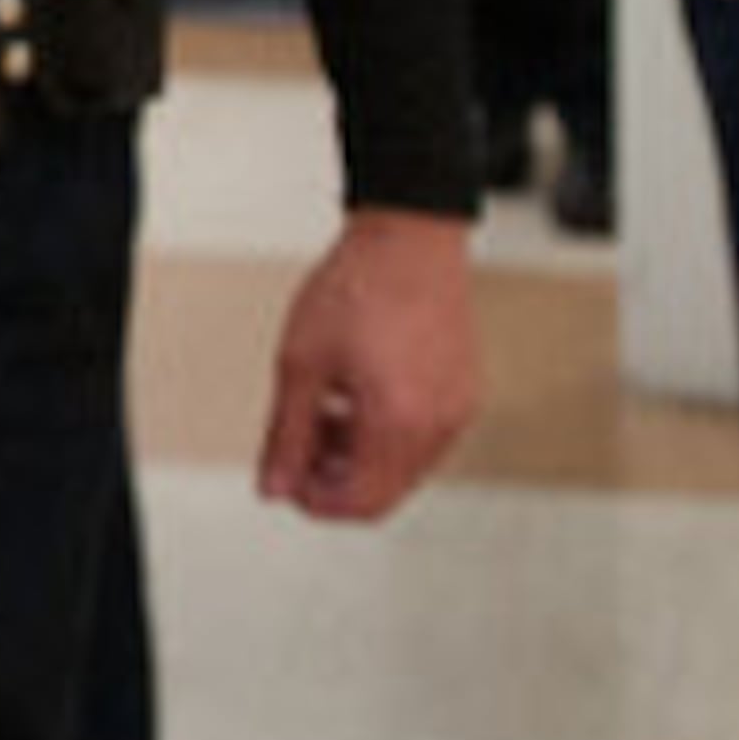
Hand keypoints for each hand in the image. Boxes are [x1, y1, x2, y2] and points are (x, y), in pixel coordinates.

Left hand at [256, 207, 477, 521]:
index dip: (315, 502)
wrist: (410, 236)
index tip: (287, 477)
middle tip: (300, 439)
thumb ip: (286, 435)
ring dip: (358, 454)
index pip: (361, 504)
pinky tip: (356, 391)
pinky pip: (422, 437)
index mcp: (400, 421)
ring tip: (324, 407)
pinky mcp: (464, 391)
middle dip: (334, 477)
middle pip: (383, 492)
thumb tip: (274, 487)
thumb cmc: (358, 287)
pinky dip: (386, 431)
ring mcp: (459, 408)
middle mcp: (440, 424)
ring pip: (403, 467)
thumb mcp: (301, 363)